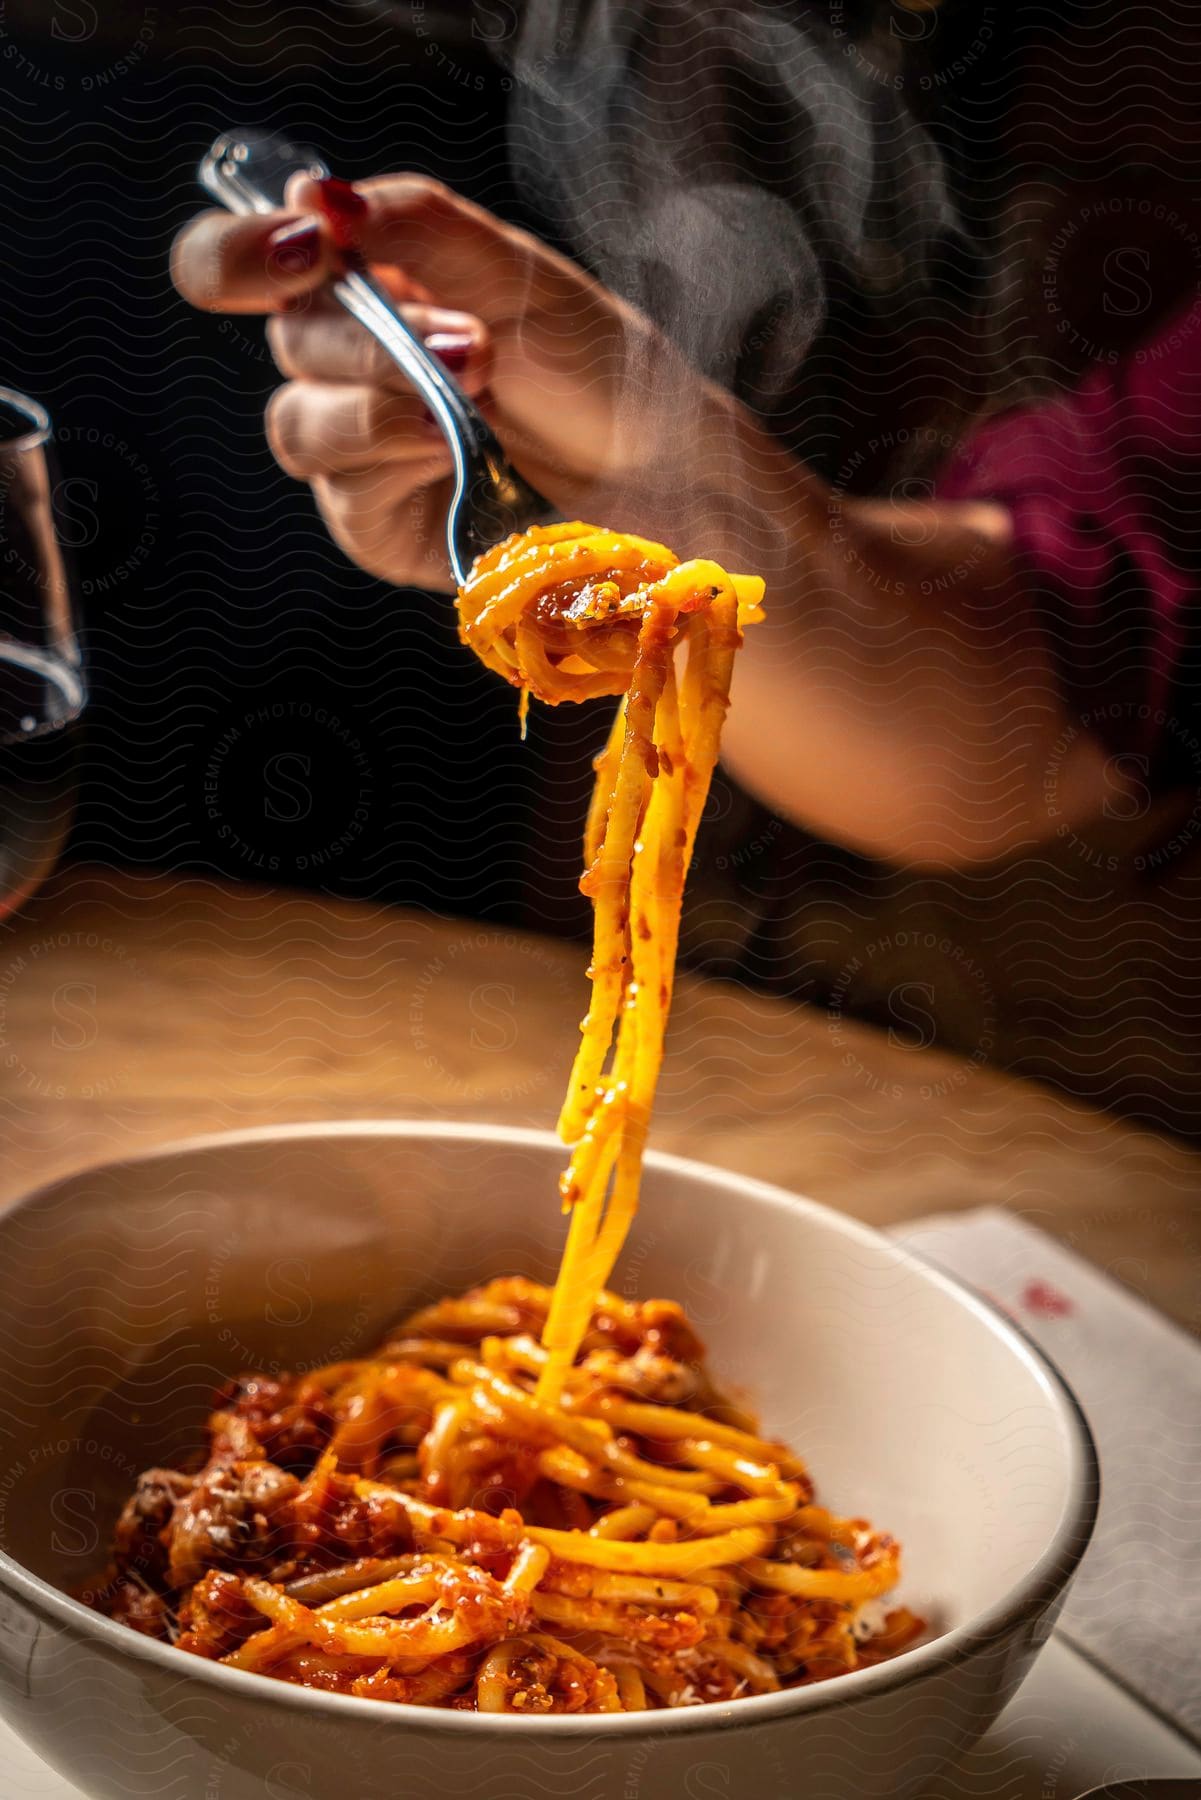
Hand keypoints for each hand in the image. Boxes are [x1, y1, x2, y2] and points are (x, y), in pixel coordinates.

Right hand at [170, 174, 748, 588]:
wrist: (656, 471)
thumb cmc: (594, 366)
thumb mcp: (514, 273)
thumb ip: (415, 227)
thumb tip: (315, 193)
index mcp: (362, 284)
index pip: (239, 262)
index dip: (239, 254)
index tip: (308, 249)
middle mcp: (343, 363)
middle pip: (282, 342)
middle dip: (367, 338)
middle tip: (471, 345)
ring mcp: (354, 450)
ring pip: (300, 426)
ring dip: (384, 406)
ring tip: (476, 400)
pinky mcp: (377, 524)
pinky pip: (348, 496)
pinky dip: (403, 465)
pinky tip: (462, 457)